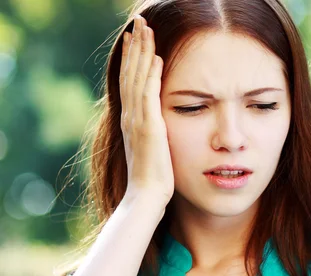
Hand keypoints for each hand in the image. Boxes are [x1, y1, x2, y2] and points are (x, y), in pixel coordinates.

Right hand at [120, 15, 173, 203]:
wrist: (147, 195)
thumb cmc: (153, 177)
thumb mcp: (152, 149)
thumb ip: (152, 132)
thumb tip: (158, 125)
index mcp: (131, 119)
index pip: (130, 81)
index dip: (132, 58)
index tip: (135, 38)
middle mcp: (130, 116)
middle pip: (130, 73)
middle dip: (134, 46)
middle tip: (138, 22)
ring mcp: (137, 120)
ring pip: (137, 78)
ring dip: (141, 52)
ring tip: (145, 29)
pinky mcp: (149, 127)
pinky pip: (149, 94)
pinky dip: (151, 74)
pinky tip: (157, 57)